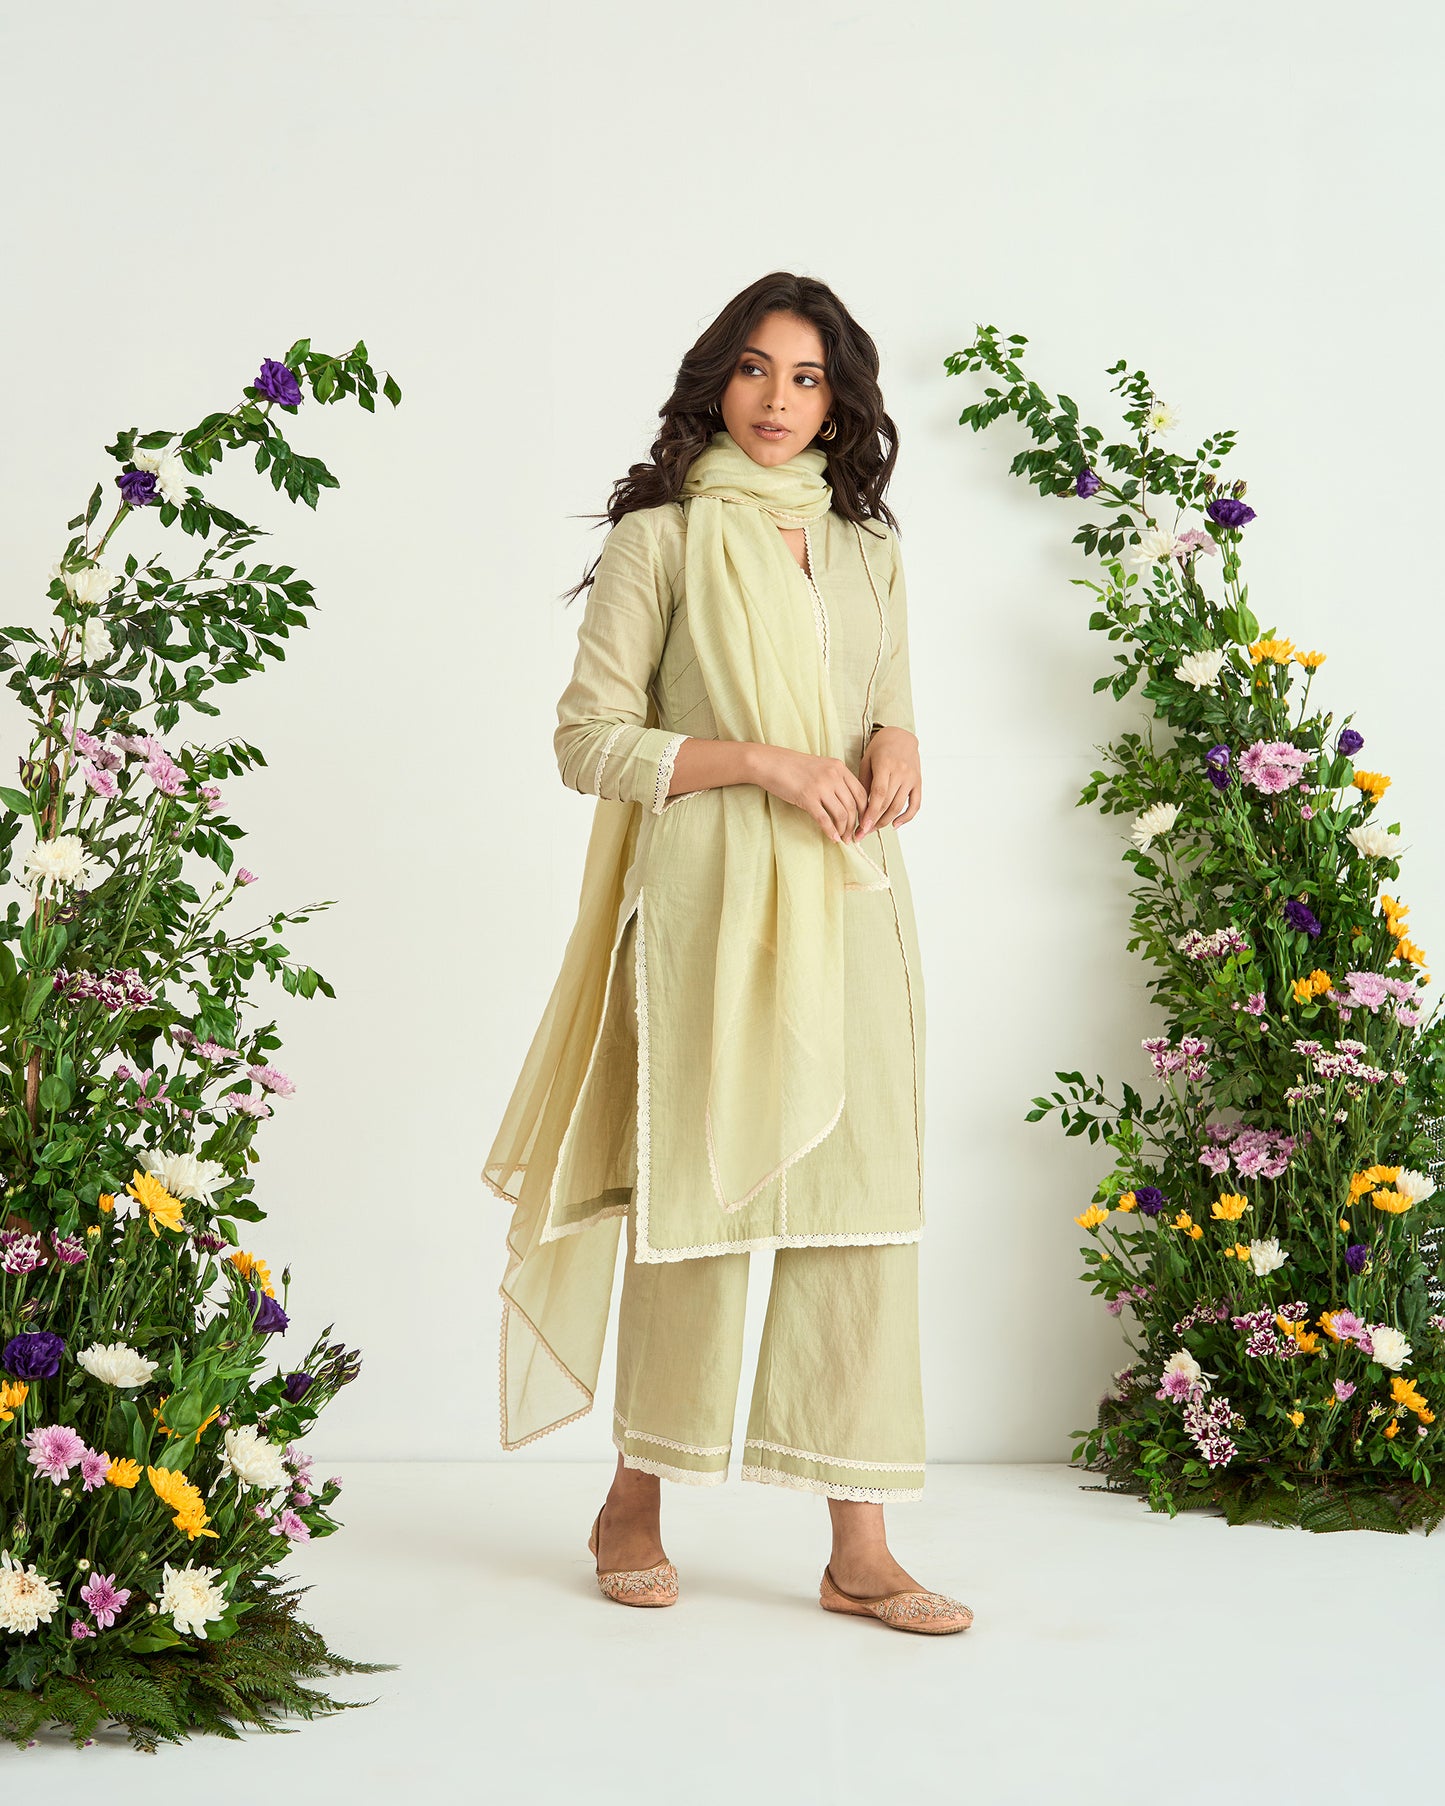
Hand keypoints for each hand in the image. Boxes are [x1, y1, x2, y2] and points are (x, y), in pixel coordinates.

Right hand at [754, 747, 870, 843]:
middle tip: (853, 836)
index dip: (865, 811)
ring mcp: (820, 786)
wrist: (770, 763)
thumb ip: (835, 780)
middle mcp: (833, 776)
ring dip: (844, 830)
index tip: (862, 823)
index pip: (860, 792)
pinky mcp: (807, 798)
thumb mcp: (820, 767)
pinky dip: (830, 831)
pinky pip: (824, 819)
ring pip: (841, 814)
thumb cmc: (793, 767)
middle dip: (855, 825)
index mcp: (839, 767)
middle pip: (853, 805)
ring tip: (842, 839)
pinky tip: (832, 838)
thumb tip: (846, 803)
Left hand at [853, 726, 919, 837]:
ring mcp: (911, 778)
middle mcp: (901, 772)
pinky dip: (906, 817)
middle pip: (887, 803)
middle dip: (874, 821)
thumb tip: (860, 809)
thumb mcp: (867, 762)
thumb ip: (864, 784)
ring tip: (873, 829)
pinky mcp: (918, 783)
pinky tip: (895, 825)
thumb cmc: (879, 749)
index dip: (871, 813)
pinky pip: (915, 805)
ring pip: (899, 806)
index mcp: (885, 765)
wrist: (900, 736)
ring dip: (886, 821)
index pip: (878, 794)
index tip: (862, 827)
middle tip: (862, 832)